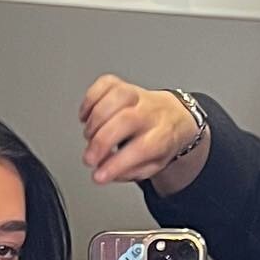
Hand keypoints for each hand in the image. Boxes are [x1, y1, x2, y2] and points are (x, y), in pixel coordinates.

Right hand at [79, 74, 205, 186]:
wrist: (174, 117)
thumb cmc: (159, 144)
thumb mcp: (151, 167)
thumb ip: (127, 172)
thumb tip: (101, 173)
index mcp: (163, 136)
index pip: (141, 148)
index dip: (116, 164)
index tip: (98, 176)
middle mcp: (151, 112)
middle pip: (126, 120)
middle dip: (101, 141)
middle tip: (89, 158)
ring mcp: (137, 94)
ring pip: (116, 96)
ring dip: (95, 119)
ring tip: (88, 136)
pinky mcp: (123, 84)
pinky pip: (106, 84)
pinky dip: (90, 99)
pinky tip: (86, 116)